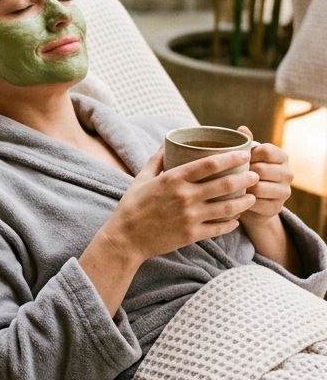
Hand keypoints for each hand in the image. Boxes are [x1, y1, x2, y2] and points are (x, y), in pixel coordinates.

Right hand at [80, 146, 257, 315]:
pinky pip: (219, 228)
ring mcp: (189, 217)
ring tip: (252, 197)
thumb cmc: (132, 206)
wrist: (125, 239)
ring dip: (244, 201)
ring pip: (227, 208)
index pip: (208, 164)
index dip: (230, 158)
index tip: (244, 154)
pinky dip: (231, 224)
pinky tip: (236, 220)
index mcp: (172, 180)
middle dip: (245, 178)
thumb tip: (166, 141)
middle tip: (255, 175)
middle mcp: (184, 197)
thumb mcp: (141, 179)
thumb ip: (156, 160)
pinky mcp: (191, 235)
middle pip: (224, 184)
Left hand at [236, 126, 292, 223]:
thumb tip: (242, 128)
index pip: (266, 151)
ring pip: (258, 187)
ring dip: (242, 188)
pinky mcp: (276, 208)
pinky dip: (243, 201)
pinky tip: (236, 199)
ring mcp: (284, 192)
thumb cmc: (246, 172)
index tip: (237, 160)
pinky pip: (256, 203)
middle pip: (261, 170)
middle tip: (230, 175)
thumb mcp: (246, 156)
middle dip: (242, 173)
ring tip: (232, 187)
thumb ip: (246, 142)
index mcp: (282, 157)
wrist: (249, 201)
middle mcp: (288, 174)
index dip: (248, 155)